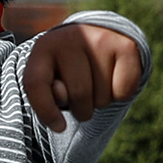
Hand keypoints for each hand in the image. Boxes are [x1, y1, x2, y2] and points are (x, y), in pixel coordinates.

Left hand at [24, 20, 146, 128]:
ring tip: (96, 82)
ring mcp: (101, 38)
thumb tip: (62, 96)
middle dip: (81, 109)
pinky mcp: (126, 46)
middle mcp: (72, 36)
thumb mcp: (50, 80)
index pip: (36, 83)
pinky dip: (120, 95)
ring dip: (100, 102)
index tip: (59, 126)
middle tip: (82, 94)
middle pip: (78, 95)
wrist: (98, 37)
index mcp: (44, 46)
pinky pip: (124, 92)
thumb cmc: (67, 69)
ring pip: (102, 98)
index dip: (45, 111)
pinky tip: (113, 78)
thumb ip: (45, 95)